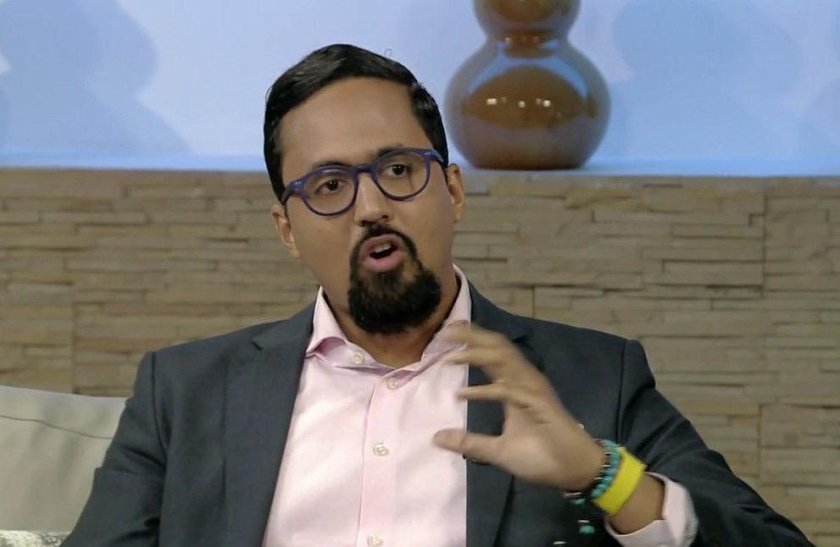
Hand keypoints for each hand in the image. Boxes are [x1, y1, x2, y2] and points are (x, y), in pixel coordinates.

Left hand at [433, 324, 603, 490]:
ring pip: (503, 361)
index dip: (472, 342)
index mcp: (514, 387)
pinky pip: (508, 391)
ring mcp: (532, 390)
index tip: (447, 337)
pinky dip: (484, 391)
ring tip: (451, 357)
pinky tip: (462, 395)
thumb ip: (469, 443)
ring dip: (476, 355)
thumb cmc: (540, 457)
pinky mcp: (538, 403)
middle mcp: (523, 382)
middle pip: (497, 348)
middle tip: (446, 332)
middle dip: (472, 337)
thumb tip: (437, 438)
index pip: (492, 355)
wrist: (571, 470)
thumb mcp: (497, 451)